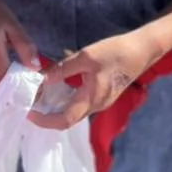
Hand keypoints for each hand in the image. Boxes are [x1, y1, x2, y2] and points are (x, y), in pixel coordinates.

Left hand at [30, 30, 157, 130]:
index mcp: (91, 99)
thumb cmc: (116, 52)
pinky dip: (65, 99)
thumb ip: (63, 69)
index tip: (29, 113)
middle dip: (47, 115)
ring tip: (40, 94)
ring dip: (56, 107)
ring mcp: (101, 102)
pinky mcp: (104, 95)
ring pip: (74, 111)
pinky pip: (80, 103)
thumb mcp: (86, 57)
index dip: (44, 121)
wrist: (142, 50)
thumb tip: (41, 79)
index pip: (64, 120)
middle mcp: (96, 106)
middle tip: (30, 102)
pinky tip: (58, 87)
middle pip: (67, 119)